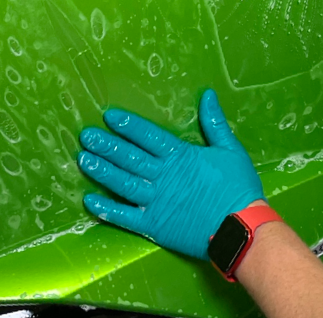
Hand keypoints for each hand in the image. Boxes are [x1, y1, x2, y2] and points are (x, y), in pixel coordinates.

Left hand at [77, 89, 262, 260]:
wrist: (239, 226)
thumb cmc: (237, 187)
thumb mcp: (230, 148)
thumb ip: (214, 122)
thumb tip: (207, 95)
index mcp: (180, 156)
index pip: (148, 135)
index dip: (128, 125)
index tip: (109, 116)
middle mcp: (162, 177)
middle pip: (129, 157)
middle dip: (107, 145)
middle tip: (86, 135)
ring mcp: (155, 202)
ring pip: (122, 183)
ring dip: (102, 171)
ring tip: (83, 159)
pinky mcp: (153, 226)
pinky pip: (125, 217)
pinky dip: (106, 209)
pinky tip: (90, 201)